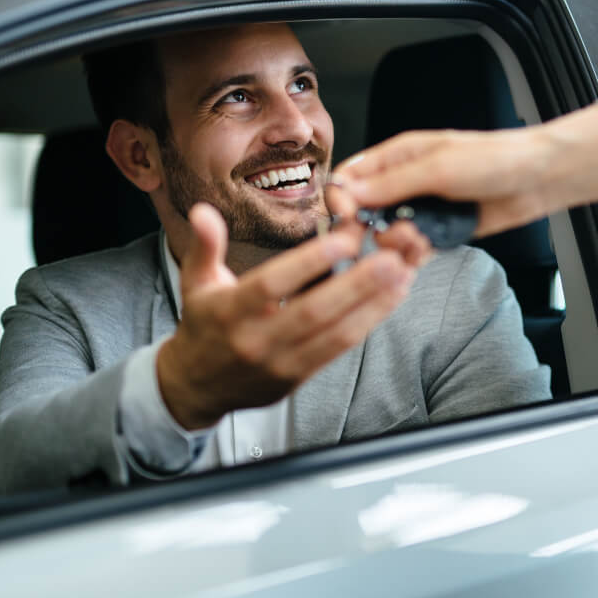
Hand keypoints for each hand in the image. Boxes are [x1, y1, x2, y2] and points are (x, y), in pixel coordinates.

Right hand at [156, 202, 417, 429]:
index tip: (344, 238)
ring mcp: (280, 364)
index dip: (309, 262)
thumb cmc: (203, 325)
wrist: (197, 386)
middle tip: (391, 257)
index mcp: (230, 312)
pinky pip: (338, 350)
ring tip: (402, 274)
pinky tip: (390, 299)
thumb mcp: (196, 281)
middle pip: (314, 312)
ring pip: (334, 334)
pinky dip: (366, 323)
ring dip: (373, 305)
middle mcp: (257, 340)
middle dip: (357, 284)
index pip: (272, 284)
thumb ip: (205, 245)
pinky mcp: (298, 378)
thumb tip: (204, 211)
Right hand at [330, 106, 597, 236]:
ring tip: (419, 241)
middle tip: (385, 238)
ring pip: (387, 235)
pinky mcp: (438, 231)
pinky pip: (412, 249)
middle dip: (367, 229)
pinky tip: (424, 252)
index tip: (347, 219)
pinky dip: (413, 256)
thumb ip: (392, 183)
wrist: (538, 179)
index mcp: (397, 157)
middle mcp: (404, 183)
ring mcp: (421, 209)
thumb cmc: (495, 159)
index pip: (349, 177)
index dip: (341, 199)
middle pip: (363, 211)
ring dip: (396, 244)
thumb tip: (347, 193)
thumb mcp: (439, 167)